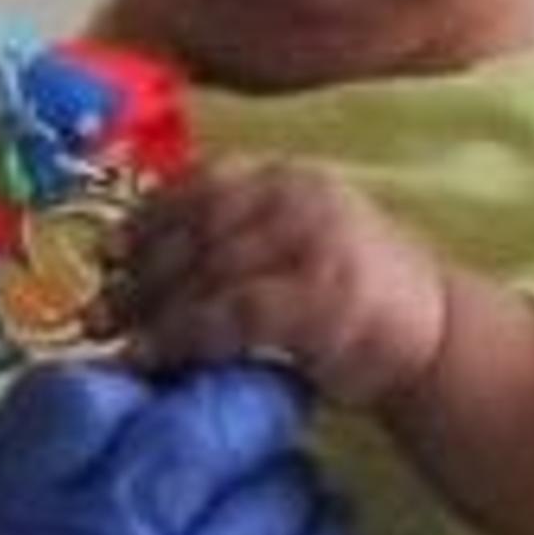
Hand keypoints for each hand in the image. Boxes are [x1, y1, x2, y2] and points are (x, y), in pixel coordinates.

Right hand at [0, 358, 345, 534]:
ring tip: (271, 486)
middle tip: (250, 407)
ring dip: (281, 478)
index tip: (147, 397)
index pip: (79, 398)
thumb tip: (108, 408)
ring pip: (276, 494)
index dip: (126, 386)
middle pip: (200, 428)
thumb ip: (20, 490)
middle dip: (237, 405)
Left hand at [115, 159, 449, 408]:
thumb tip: (127, 259)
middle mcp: (299, 197)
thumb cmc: (352, 301)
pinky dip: (183, 335)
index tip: (105, 254)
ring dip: (152, 309)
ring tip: (115, 339)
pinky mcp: (319, 296)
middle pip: (195, 229)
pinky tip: (155, 357)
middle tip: (96, 311)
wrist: (437, 339)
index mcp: (289, 177)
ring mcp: (313, 243)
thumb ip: (228, 240)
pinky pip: (231, 312)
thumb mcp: (291, 247)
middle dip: (139, 273)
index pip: (201, 186)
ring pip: (206, 270)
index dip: (146, 220)